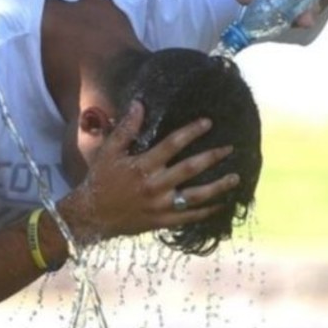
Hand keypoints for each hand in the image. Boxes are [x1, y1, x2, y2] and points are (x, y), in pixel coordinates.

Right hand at [58, 102, 239, 242]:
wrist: (92, 215)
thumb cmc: (100, 179)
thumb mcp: (109, 152)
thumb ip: (126, 129)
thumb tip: (139, 105)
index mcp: (142, 166)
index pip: (172, 145)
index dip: (191, 132)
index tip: (208, 122)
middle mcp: (154, 186)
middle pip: (189, 169)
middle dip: (212, 157)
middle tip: (230, 148)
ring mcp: (160, 206)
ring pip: (195, 196)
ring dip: (217, 187)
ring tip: (235, 177)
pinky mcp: (162, 221)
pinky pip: (190, 217)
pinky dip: (207, 211)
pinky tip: (222, 204)